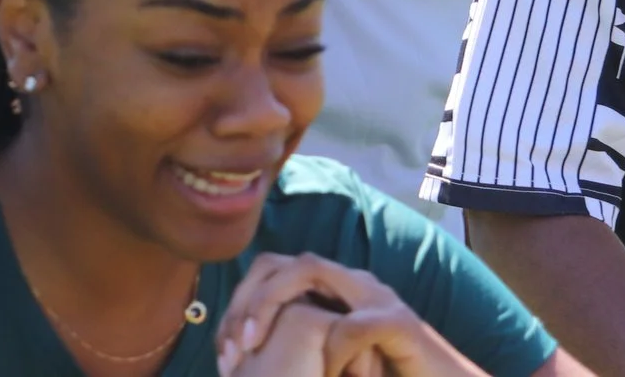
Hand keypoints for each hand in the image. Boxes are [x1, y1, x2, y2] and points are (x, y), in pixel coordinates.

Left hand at [217, 253, 489, 376]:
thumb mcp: (330, 366)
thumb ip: (301, 351)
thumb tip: (242, 359)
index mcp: (334, 294)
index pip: (273, 271)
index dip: (241, 304)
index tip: (223, 353)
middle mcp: (352, 285)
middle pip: (284, 260)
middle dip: (248, 299)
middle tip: (232, 348)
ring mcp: (377, 298)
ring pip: (311, 268)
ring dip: (271, 305)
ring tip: (253, 347)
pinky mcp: (401, 324)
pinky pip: (355, 324)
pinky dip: (332, 348)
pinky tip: (324, 375)